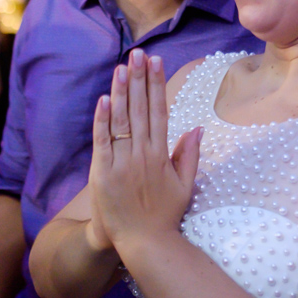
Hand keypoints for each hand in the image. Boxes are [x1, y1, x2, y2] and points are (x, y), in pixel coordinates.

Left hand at [89, 50, 199, 257]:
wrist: (144, 243)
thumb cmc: (164, 215)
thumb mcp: (184, 186)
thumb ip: (188, 155)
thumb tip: (195, 128)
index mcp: (162, 155)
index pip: (159, 112)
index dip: (156, 85)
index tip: (155, 63)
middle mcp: (143, 155)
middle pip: (141, 110)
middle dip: (139, 79)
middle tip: (138, 54)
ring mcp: (123, 163)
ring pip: (122, 121)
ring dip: (122, 92)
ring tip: (122, 67)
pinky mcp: (104, 173)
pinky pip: (103, 142)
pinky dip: (103, 120)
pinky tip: (105, 99)